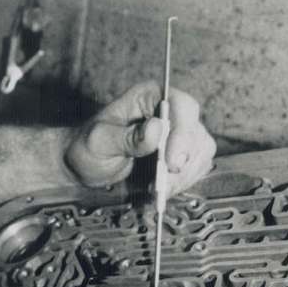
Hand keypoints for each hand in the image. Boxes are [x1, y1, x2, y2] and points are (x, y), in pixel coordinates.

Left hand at [64, 81, 214, 192]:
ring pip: (201, 152)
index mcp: (149, 97)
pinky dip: (181, 183)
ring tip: (157, 189)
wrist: (86, 167)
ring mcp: (178, 134)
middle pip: (195, 132)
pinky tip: (161, 189)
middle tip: (162, 183)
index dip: (183, 133)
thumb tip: (157, 129)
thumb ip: (127, 137)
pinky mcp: (181, 155)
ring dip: (182, 176)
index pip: (181, 106)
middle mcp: (169, 112)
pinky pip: (195, 168)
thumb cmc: (89, 147)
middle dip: (183, 162)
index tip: (172, 161)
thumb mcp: (100, 141)